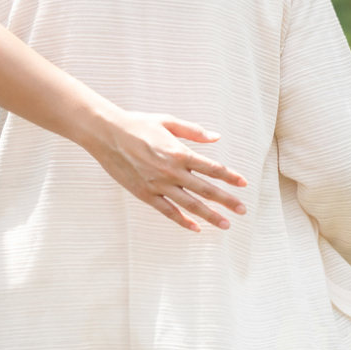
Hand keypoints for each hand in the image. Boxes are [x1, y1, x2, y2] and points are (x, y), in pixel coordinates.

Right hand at [87, 108, 248, 232]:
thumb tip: (216, 138)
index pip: (212, 167)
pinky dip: (182, 221)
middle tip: (243, 210)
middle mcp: (172, 171)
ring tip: (225, 224)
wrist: (107, 134)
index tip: (243, 184)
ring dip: (210, 216)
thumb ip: (194, 131)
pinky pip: (167, 211)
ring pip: (190, 205)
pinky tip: (195, 228)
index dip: (230, 176)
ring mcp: (158, 185)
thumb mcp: (168, 122)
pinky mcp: (145, 194)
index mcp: (180, 152)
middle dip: (226, 200)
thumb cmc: (138, 124)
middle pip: (206, 189)